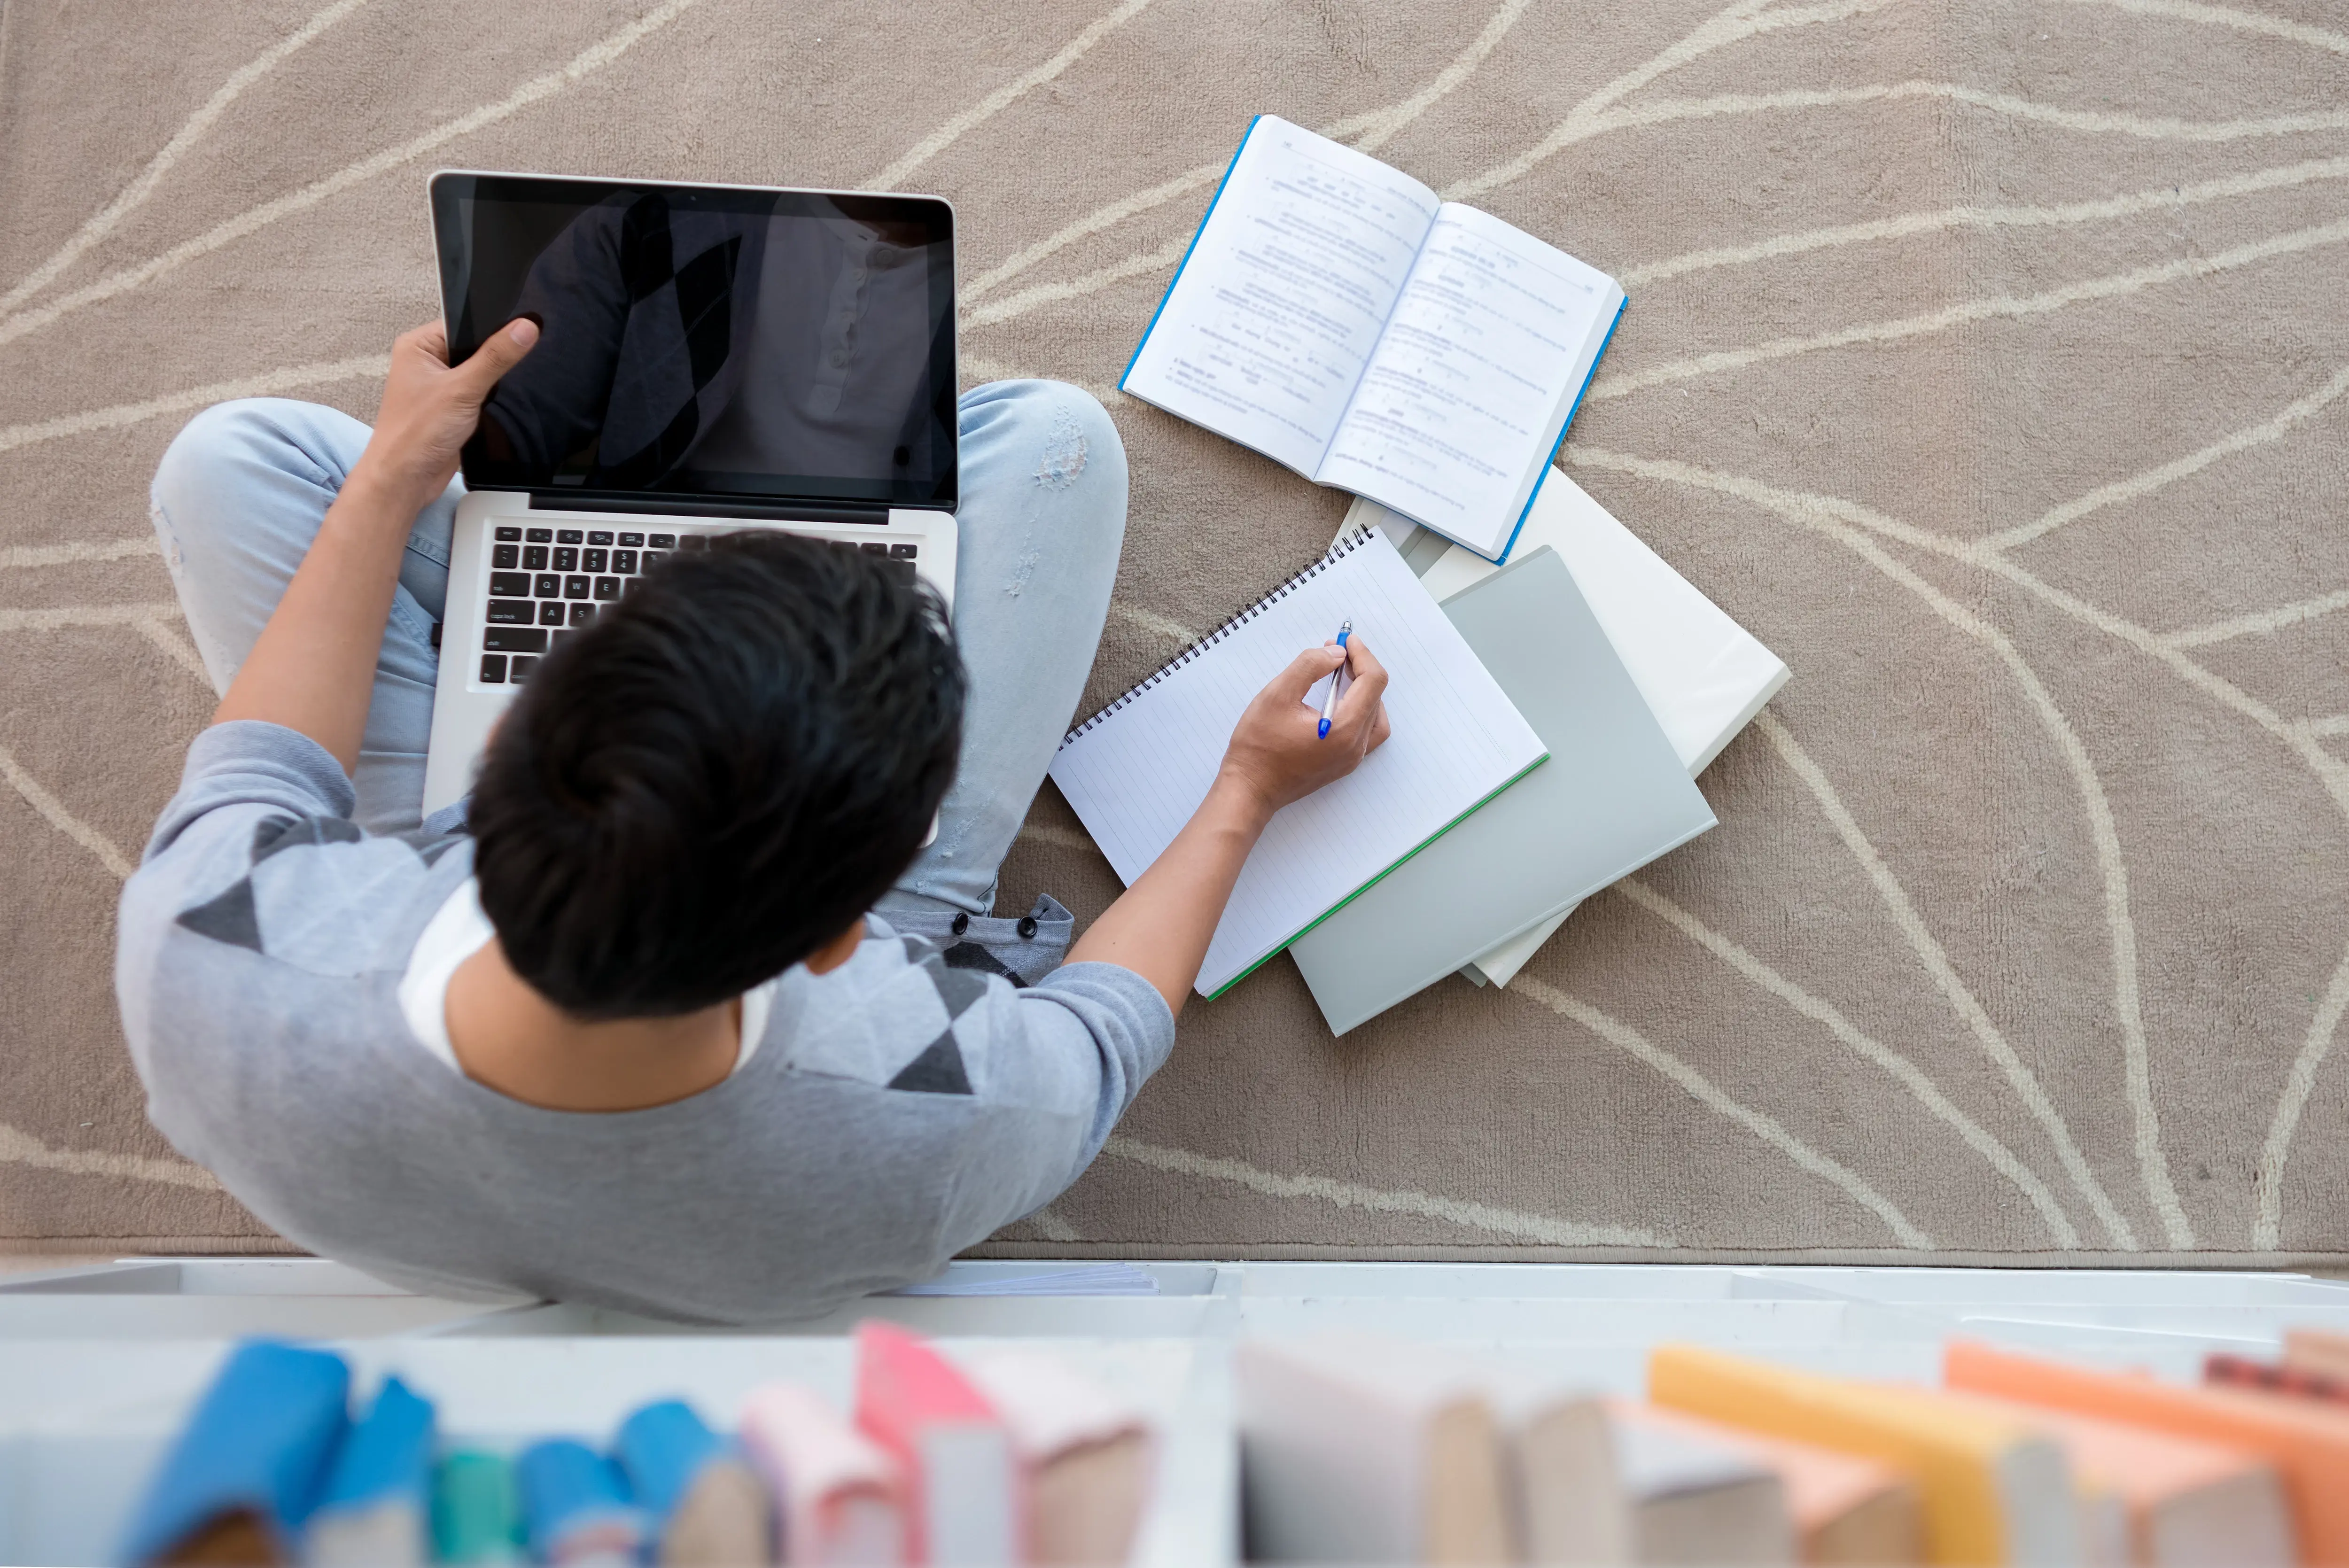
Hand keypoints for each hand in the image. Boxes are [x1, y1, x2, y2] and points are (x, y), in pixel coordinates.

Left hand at [347, 318, 538, 511]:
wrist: (406, 479)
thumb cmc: (414, 434)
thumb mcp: (462, 389)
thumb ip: (496, 357)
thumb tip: (524, 329)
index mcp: (418, 345)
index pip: (464, 322)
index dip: (490, 329)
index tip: (515, 335)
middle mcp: (424, 361)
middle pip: (474, 347)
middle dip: (489, 362)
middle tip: (489, 379)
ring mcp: (436, 384)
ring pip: (477, 371)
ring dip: (487, 384)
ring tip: (480, 398)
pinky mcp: (447, 406)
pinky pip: (476, 392)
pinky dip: (484, 400)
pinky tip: (482, 410)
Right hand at [1216, 636, 1391, 818]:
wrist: (1250, 789)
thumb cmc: (1258, 746)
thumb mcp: (1277, 695)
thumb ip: (1309, 666)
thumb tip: (1337, 653)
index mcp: (1344, 729)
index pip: (1373, 681)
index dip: (1362, 654)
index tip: (1345, 641)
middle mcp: (1355, 746)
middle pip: (1376, 696)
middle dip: (1359, 667)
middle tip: (1335, 652)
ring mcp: (1351, 759)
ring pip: (1375, 715)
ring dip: (1364, 689)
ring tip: (1340, 674)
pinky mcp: (1343, 764)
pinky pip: (1365, 731)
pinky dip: (1360, 709)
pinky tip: (1339, 700)